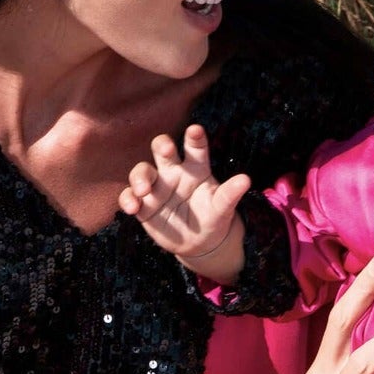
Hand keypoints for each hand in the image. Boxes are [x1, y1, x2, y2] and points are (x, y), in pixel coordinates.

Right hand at [118, 121, 250, 274]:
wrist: (198, 243)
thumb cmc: (212, 218)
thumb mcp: (222, 208)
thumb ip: (230, 194)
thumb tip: (245, 180)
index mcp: (196, 169)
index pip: (195, 148)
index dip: (194, 138)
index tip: (195, 130)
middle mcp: (174, 172)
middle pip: (163, 150)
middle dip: (162, 146)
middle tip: (165, 148)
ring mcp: (156, 187)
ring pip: (142, 172)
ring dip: (140, 177)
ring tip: (144, 190)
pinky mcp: (143, 205)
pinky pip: (130, 197)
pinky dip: (128, 199)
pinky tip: (132, 208)